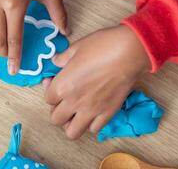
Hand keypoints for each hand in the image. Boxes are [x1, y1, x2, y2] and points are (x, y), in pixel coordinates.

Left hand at [44, 25, 150, 139]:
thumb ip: (62, 58)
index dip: (49, 90)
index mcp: (63, 86)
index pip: (48, 99)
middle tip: (64, 99)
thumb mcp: (77, 47)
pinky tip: (93, 112)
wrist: (130, 52)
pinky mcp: (108, 114)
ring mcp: (92, 111)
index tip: (54, 82)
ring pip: (72, 132)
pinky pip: (94, 129)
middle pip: (56, 119)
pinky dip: (91, 124)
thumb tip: (55, 61)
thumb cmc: (102, 46)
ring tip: (76, 112)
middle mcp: (74, 102)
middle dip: (57, 110)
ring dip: (71, 123)